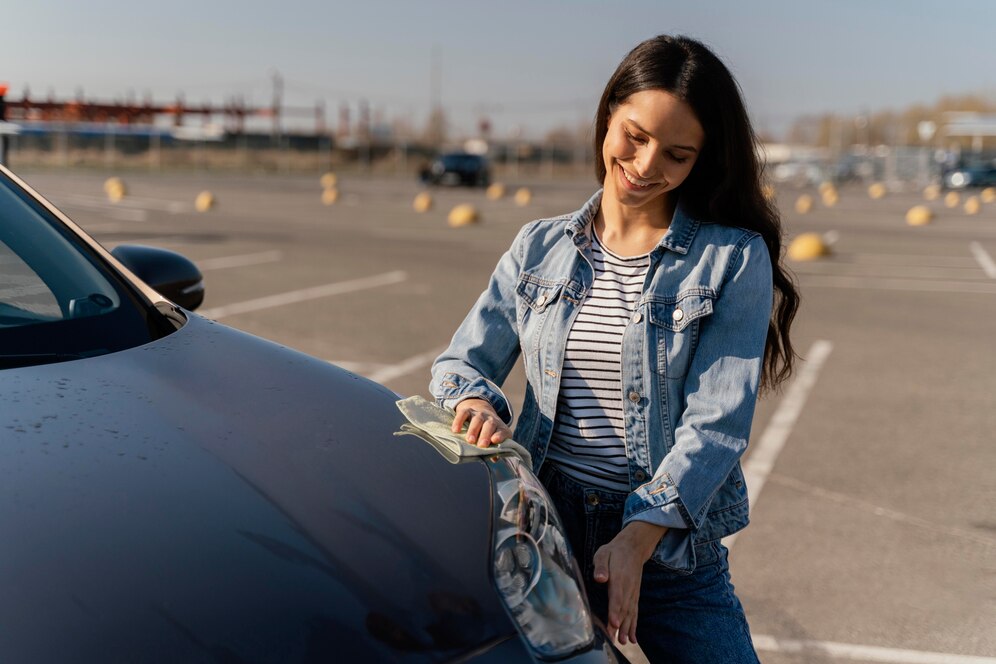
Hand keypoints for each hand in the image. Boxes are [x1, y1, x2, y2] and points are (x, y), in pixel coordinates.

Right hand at [451, 398, 511, 447]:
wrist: (481, 409)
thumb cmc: (488, 431)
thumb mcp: (494, 439)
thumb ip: (495, 450)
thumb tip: (494, 459)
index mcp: (500, 428)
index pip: (502, 431)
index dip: (500, 435)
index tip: (494, 440)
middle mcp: (491, 419)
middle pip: (490, 425)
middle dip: (485, 434)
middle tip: (481, 445)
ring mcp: (479, 414)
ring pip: (477, 419)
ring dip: (473, 430)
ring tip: (469, 440)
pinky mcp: (468, 410)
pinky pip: (464, 414)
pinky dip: (459, 421)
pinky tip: (455, 430)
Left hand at [592, 521, 666, 644]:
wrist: (633, 548)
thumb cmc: (614, 551)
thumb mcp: (604, 553)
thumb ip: (601, 566)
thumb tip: (600, 578)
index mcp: (619, 578)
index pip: (617, 596)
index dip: (615, 610)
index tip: (613, 623)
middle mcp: (628, 588)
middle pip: (624, 609)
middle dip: (619, 625)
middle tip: (615, 639)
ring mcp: (633, 592)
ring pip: (630, 613)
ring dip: (627, 628)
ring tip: (624, 642)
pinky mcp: (635, 595)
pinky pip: (635, 612)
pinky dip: (634, 625)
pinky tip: (633, 637)